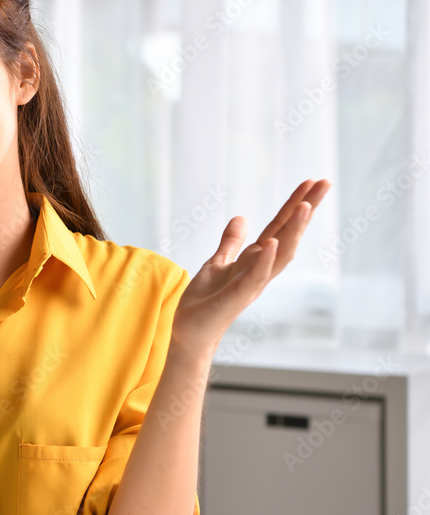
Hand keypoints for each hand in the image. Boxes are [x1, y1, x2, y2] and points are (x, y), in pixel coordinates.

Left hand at [169, 178, 331, 363]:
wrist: (190, 332)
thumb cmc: (206, 301)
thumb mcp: (217, 264)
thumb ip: (231, 243)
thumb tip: (241, 218)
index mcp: (255, 260)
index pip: (279, 227)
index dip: (294, 205)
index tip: (311, 182)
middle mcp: (260, 270)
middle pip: (288, 235)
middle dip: (305, 209)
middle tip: (324, 183)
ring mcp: (251, 283)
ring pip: (280, 255)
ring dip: (292, 231)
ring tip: (305, 206)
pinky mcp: (237, 297)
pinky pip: (255, 277)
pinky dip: (263, 260)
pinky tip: (269, 242)